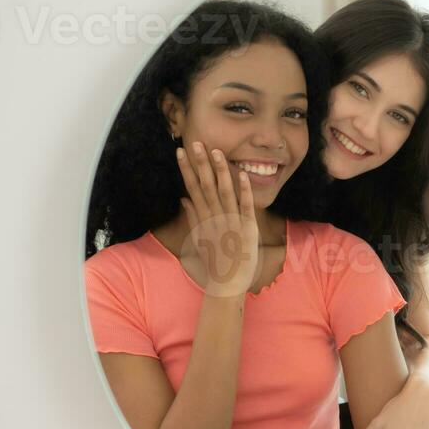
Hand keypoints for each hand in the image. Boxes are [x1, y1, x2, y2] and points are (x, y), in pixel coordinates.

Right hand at [176, 141, 258, 296]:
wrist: (226, 285)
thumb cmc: (214, 263)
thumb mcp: (199, 239)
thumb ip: (193, 218)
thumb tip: (185, 200)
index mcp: (202, 220)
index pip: (192, 189)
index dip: (187, 169)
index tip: (180, 152)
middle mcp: (214, 219)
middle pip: (205, 186)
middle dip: (200, 163)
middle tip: (195, 143)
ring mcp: (230, 223)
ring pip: (224, 192)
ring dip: (220, 171)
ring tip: (216, 151)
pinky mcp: (247, 229)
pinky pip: (246, 207)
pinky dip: (244, 191)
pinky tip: (242, 175)